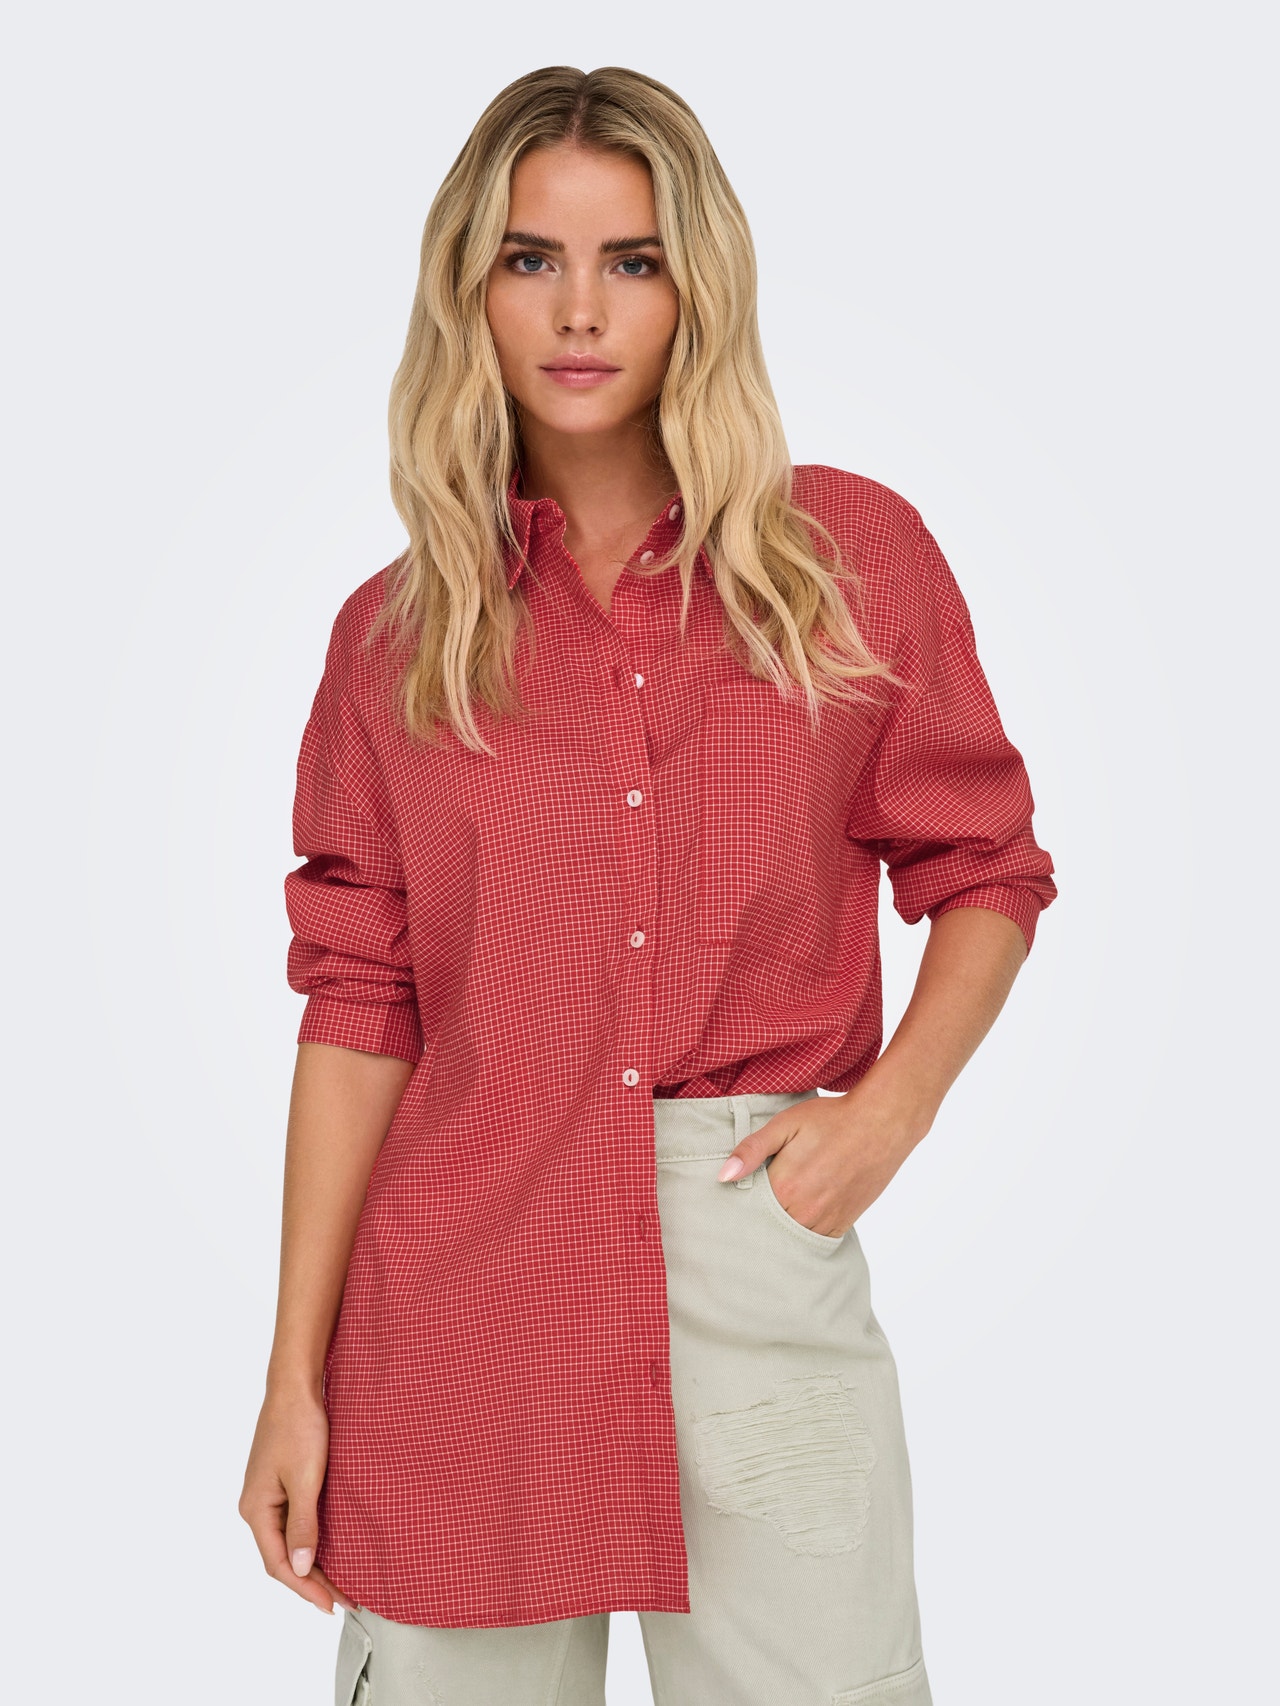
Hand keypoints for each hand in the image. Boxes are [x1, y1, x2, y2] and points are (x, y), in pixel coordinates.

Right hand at [239, 1383, 356, 1613]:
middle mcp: (256, 1506)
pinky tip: (330, 1546)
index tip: (331, 1604)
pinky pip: (294, 1521)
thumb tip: (302, 1567)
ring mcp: (267, 1494)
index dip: (305, 1588)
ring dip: (312, 1561)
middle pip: (282, 1556)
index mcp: (255, 1509)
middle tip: (343, 1599)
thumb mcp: (305, 1479)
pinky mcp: (280, 1482)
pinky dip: (311, 1538)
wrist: (296, 1386)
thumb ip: (303, 1525)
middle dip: (311, 1580)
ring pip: (288, 1540)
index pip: (278, 1564)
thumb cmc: (299, 1427)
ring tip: (340, 1582)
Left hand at [716, 1077, 930, 1236]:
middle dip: (757, 1221)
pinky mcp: (844, 1222)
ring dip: (780, 1230)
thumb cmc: (831, 1119)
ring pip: (791, 1238)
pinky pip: (816, 1240)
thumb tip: (723, 1176)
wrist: (881, 1123)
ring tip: (774, 1217)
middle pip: (768, 1227)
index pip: (749, 1209)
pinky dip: (804, 1234)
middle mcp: (804, 1210)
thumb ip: (752, 1150)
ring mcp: (826, 1219)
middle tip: (753, 1210)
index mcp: (784, 1186)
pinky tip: (798, 1221)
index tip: (732, 1203)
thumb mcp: (786, 1124)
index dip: (740, 1206)